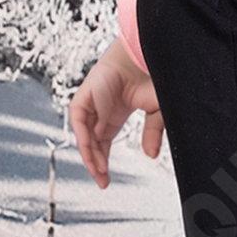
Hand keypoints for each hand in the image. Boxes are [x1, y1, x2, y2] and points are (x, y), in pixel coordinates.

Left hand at [68, 37, 163, 188]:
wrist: (151, 54)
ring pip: (84, 132)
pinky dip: (84, 136)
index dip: (104, 161)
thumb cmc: (157, 76)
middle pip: (93, 141)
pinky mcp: (87, 92)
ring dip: (89, 153)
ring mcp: (93, 99)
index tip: (107, 180)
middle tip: (103, 182)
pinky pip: (78, 118)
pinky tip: (93, 152)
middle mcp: (103, 107)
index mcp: (118, 112)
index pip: (104, 141)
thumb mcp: (158, 113)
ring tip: (99, 172)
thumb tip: (149, 156)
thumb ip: (152, 133)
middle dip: (96, 163)